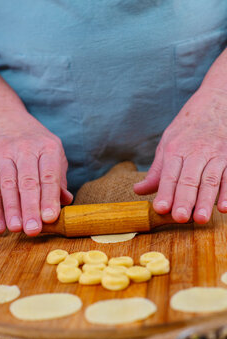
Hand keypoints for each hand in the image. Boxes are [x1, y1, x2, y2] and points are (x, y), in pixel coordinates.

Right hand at [0, 109, 72, 235]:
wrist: (1, 121)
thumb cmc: (33, 143)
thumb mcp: (52, 153)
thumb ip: (58, 178)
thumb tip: (66, 201)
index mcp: (47, 148)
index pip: (49, 175)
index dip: (49, 198)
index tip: (50, 218)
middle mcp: (25, 149)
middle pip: (28, 182)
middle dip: (31, 208)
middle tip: (33, 230)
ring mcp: (4, 155)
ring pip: (8, 186)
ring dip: (12, 210)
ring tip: (16, 229)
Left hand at [134, 87, 226, 223]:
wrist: (216, 102)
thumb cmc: (187, 126)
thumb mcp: (167, 142)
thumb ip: (156, 170)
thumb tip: (138, 190)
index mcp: (175, 149)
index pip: (169, 175)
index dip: (165, 192)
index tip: (160, 208)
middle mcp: (195, 152)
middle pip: (189, 179)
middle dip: (184, 200)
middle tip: (180, 218)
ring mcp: (214, 155)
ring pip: (210, 180)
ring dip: (205, 200)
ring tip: (200, 218)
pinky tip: (224, 207)